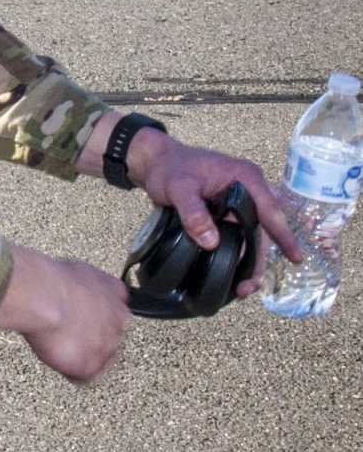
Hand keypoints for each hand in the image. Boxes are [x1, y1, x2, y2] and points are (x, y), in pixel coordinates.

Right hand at [0, 246, 132, 382]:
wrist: (44, 297)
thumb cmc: (56, 280)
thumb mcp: (81, 269)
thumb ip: (92, 283)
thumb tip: (85, 285)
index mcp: (117, 299)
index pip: (117, 315)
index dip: (97, 319)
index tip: (85, 321)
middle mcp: (118, 324)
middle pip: (109, 339)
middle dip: (91, 339)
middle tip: (69, 334)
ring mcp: (105, 347)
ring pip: (97, 359)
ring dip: (81, 355)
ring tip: (61, 346)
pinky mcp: (89, 367)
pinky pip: (82, 377)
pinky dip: (70, 371)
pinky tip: (59, 359)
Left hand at [125, 129, 303, 291]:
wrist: (155, 163)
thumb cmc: (169, 167)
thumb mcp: (179, 187)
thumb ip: (193, 212)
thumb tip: (212, 242)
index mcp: (246, 178)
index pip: (270, 210)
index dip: (284, 236)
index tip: (297, 258)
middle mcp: (248, 190)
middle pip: (262, 230)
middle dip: (260, 260)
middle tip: (250, 287)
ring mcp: (237, 203)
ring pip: (250, 236)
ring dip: (248, 261)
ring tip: (242, 288)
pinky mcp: (225, 213)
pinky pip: (236, 236)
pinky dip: (236, 254)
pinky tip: (231, 274)